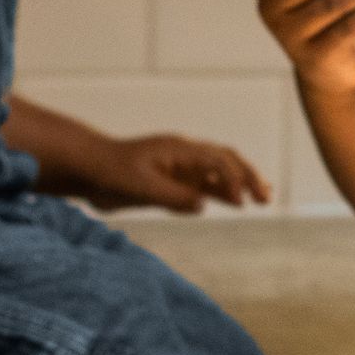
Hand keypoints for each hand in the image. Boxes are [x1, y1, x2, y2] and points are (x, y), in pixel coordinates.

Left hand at [76, 133, 274, 214]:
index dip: (233, 179)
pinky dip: (224, 193)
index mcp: (178, 150)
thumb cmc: (110, 172)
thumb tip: (203, 204)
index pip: (217, 160)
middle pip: (226, 160)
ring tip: (264, 196)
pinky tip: (236, 203)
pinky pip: (205, 186)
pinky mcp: (174, 183)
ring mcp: (181, 169)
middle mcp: (185, 156)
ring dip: (241, 183)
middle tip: (266, 196)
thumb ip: (172, 196)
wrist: (88, 170)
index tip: (239, 201)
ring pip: (220, 173)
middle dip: (248, 177)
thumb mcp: (140, 187)